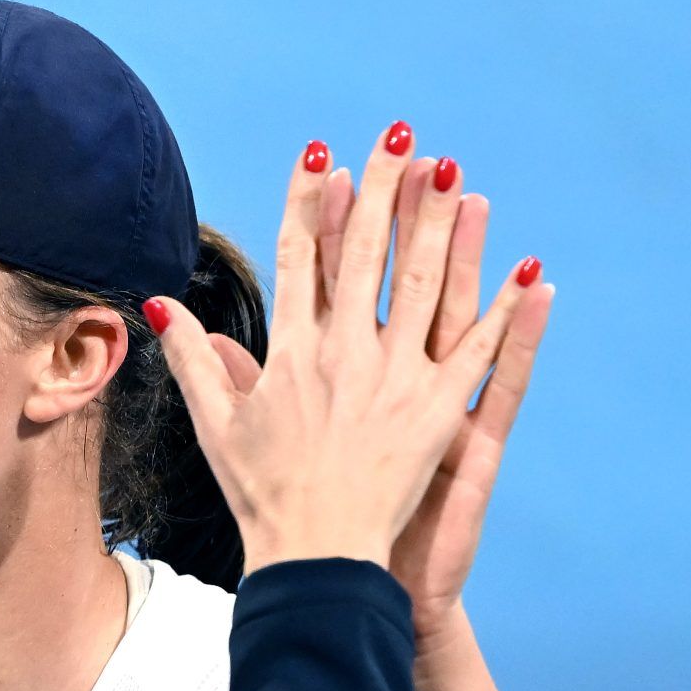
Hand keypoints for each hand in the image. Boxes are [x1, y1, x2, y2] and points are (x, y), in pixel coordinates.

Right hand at [147, 123, 542, 575]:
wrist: (317, 555)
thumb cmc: (263, 496)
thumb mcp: (217, 425)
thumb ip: (195, 360)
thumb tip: (163, 308)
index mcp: (291, 353)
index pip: (299, 259)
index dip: (308, 202)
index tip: (319, 154)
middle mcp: (344, 354)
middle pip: (365, 253)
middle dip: (381, 189)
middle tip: (398, 136)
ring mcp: (397, 379)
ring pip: (423, 283)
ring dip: (439, 223)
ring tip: (452, 172)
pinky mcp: (441, 411)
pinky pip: (481, 351)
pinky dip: (506, 309)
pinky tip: (527, 268)